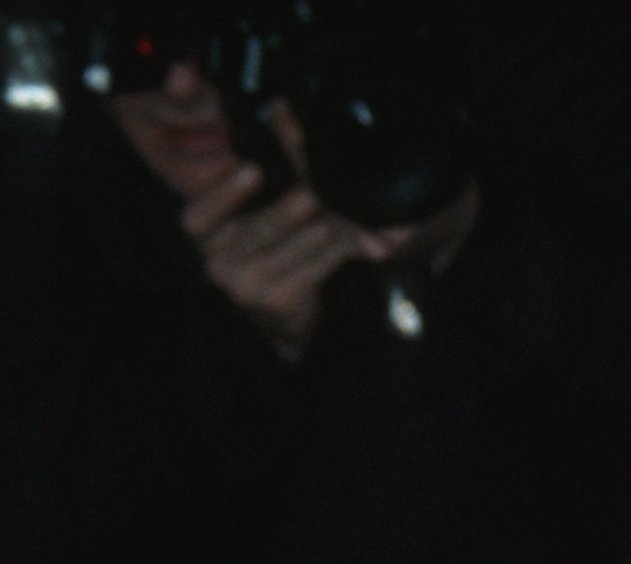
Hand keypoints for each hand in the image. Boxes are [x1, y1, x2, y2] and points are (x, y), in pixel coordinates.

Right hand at [181, 106, 383, 360]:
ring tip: (351, 210)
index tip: (252, 170)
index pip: (197, 215)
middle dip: (293, 205)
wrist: (282, 321)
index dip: (224, 193)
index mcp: (203, 235)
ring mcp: (246, 286)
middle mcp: (217, 263)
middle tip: (316, 189)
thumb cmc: (267, 253)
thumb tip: (283, 109)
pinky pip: (316, 268)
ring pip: (293, 247)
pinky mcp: (279, 301)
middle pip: (258, 227)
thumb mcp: (254, 214)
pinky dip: (343, 251)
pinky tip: (366, 241)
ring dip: (328, 227)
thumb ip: (264, 168)